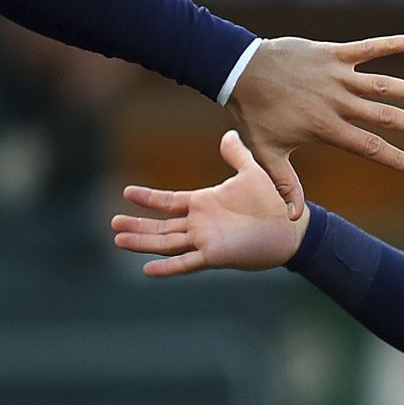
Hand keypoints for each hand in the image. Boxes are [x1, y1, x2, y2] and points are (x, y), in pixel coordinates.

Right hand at [112, 130, 310, 276]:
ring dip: (143, 243)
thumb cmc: (272, 203)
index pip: (169, 202)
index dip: (148, 199)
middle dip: (136, 225)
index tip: (126, 193)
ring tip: (119, 240)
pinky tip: (147, 270)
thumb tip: (228, 134)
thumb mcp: (252, 173)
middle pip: (161, 226)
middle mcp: (200, 224)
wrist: (291, 228)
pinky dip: (168, 268)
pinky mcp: (216, 256)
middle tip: (112, 224)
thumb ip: (237, 155)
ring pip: (167, 243)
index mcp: (204, 204)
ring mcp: (205, 241)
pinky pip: (187, 263)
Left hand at [226, 34, 403, 218]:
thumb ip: (285, 184)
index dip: (396, 158)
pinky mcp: (332, 54)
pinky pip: (366, 47)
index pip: (369, 147)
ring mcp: (337, 76)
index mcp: (326, 128)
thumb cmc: (254, 114)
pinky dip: (390, 44)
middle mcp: (338, 103)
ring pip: (383, 84)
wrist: (240, 71)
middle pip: (385, 116)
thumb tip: (293, 218)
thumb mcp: (267, 153)